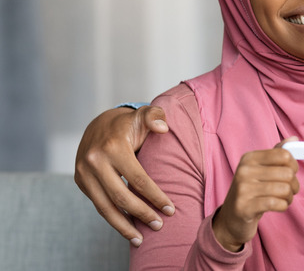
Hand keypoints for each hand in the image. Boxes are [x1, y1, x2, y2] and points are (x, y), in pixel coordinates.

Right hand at [74, 106, 173, 245]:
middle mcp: (94, 162)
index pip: (138, 179)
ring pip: (105, 207)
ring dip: (123, 226)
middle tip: (159, 225)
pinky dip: (112, 218)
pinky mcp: (80, 182)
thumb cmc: (128, 124)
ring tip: (140, 239)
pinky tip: (127, 229)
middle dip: (142, 214)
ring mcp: (84, 174)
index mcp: (112, 148)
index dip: (156, 196)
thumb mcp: (143, 115)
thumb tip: (163, 128)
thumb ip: (155, 117)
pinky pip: (99, 205)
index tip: (171, 209)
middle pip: (121, 197)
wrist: (98, 124)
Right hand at [212, 138, 300, 251]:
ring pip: (284, 189)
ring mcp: (243, 189)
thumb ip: (277, 154)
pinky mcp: (245, 207)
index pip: (283, 155)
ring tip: (284, 199)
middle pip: (287, 173)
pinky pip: (276, 203)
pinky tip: (279, 206)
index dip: (294, 165)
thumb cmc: (251, 191)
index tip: (291, 173)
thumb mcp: (261, 169)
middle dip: (294, 184)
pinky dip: (283, 206)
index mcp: (249, 158)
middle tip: (290, 190)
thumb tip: (294, 139)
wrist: (232, 217)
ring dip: (289, 197)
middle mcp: (244, 171)